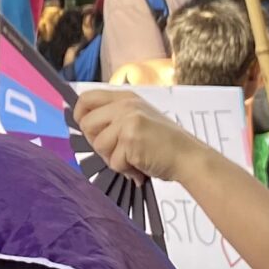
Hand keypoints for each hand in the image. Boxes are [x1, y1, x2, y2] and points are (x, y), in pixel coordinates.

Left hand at [72, 84, 188, 181]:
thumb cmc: (164, 144)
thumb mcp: (139, 119)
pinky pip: (114, 161)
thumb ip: (115, 118)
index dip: (80, 115)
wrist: (188, 157)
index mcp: (126, 98)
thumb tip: (83, 125)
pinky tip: (140, 167)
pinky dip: (125, 170)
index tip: (87, 130)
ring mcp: (128, 121)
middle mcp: (125, 106)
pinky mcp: (130, 139)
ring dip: (113, 159)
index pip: (86, 98)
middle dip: (96, 143)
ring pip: (98, 145)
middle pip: (86, 123)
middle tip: (116, 152)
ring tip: (132, 159)